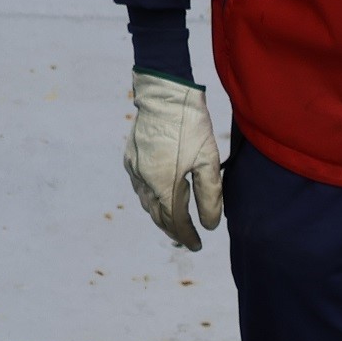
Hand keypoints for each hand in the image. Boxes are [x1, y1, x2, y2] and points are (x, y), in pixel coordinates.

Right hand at [125, 73, 223, 250]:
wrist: (165, 94)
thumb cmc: (191, 127)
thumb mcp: (208, 162)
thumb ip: (210, 197)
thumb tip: (210, 226)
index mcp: (164, 183)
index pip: (175, 221)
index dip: (187, 236)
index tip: (197, 245)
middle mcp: (144, 179)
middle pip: (158, 215)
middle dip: (173, 230)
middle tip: (187, 240)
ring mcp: (134, 167)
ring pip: (146, 202)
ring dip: (160, 216)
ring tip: (175, 225)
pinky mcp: (131, 157)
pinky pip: (139, 187)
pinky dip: (151, 199)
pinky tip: (160, 200)